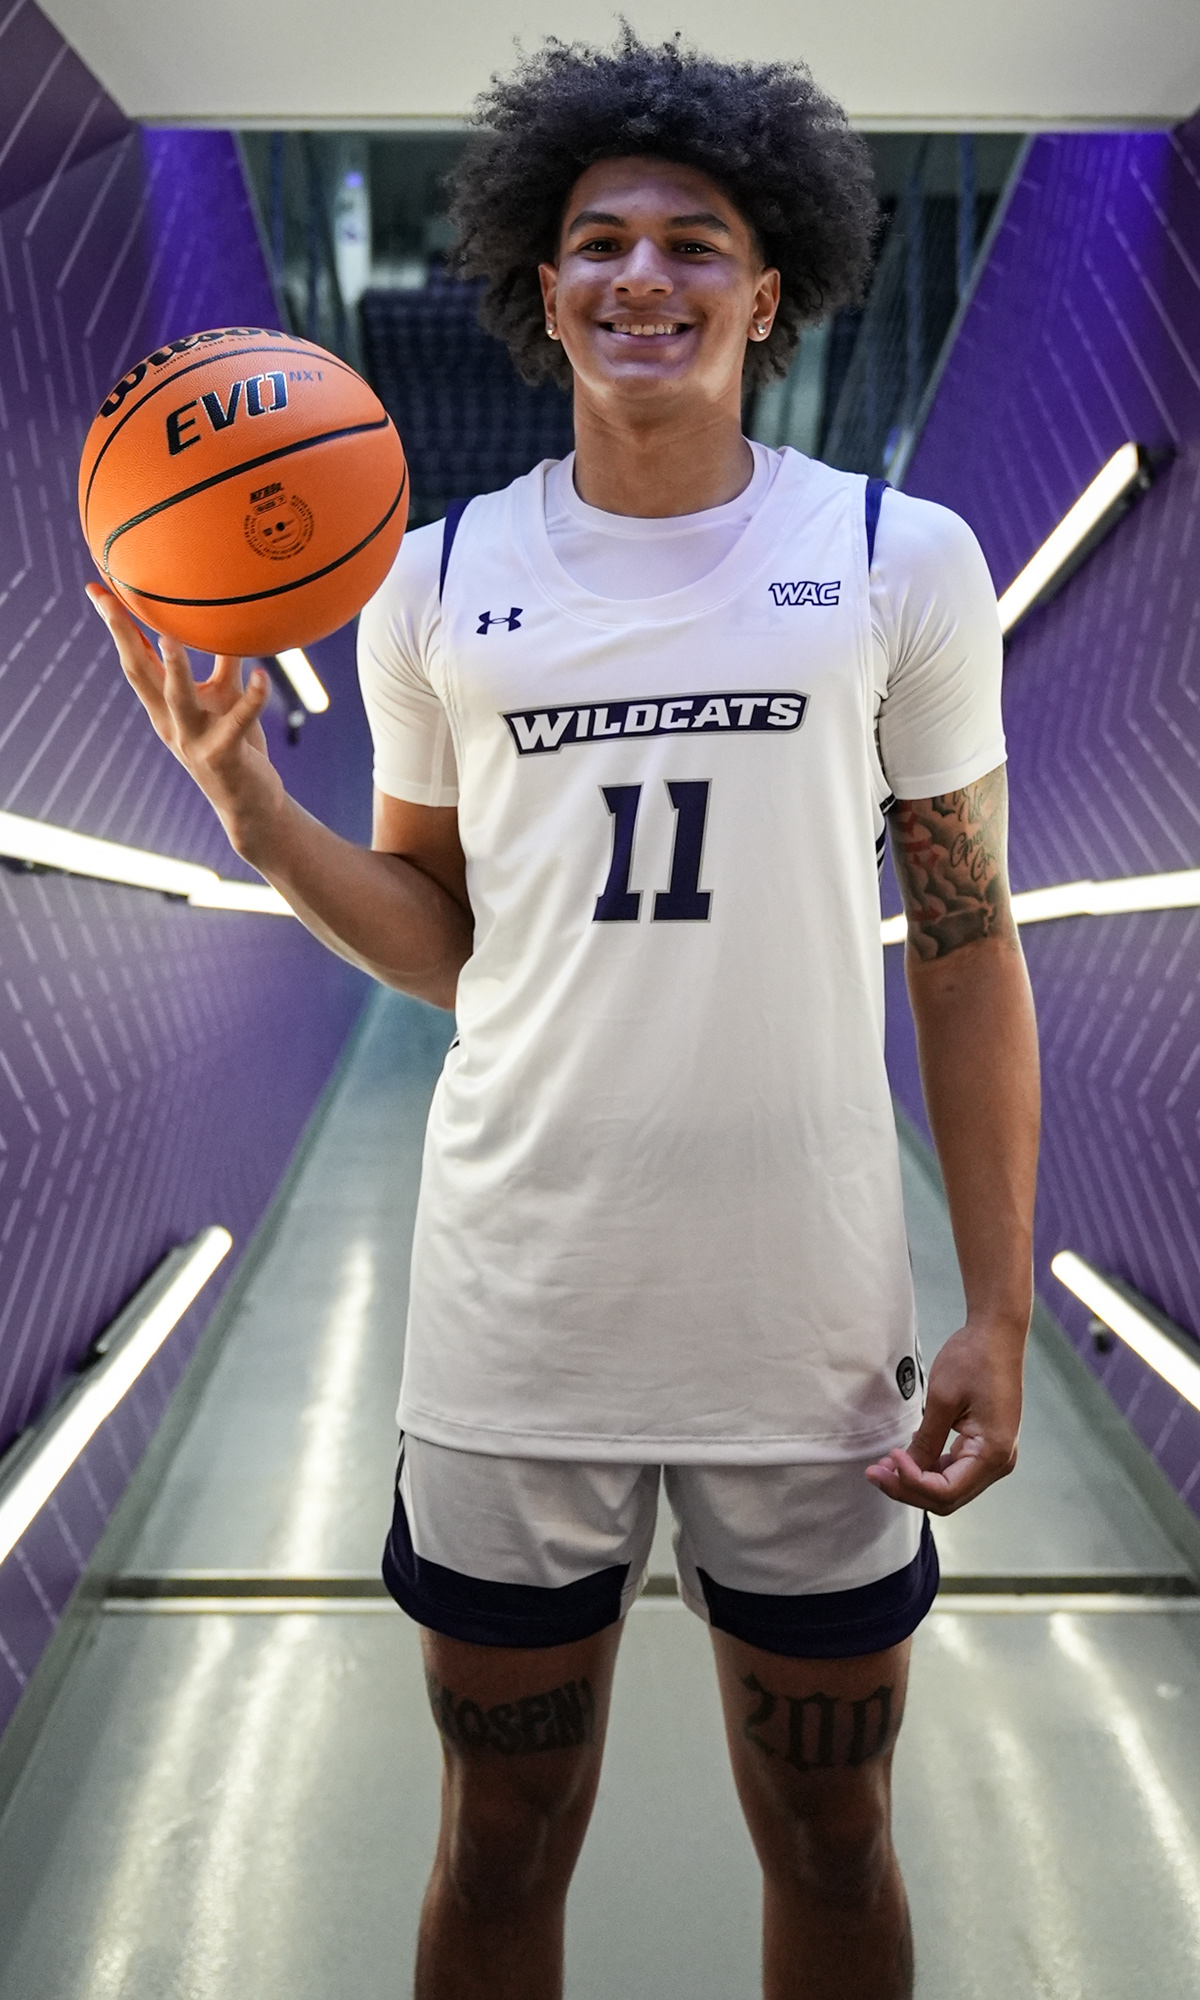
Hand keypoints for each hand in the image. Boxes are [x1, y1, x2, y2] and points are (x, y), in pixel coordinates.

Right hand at [86, 585, 283, 858]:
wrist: (250, 804)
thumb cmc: (235, 745)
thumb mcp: (224, 701)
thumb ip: (222, 666)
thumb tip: (225, 625)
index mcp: (164, 707)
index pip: (134, 659)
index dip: (115, 626)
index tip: (95, 589)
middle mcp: (170, 721)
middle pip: (140, 674)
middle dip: (123, 636)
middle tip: (109, 601)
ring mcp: (194, 739)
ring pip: (178, 699)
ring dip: (175, 669)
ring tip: (171, 638)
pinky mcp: (224, 754)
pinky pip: (238, 721)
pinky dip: (251, 698)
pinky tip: (262, 675)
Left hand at [865, 1319, 1023, 1514]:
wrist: (997, 1334)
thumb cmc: (974, 1360)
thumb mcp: (943, 1399)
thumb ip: (926, 1441)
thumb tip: (904, 1470)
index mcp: (993, 1453)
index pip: (946, 1491)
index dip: (912, 1482)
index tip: (889, 1457)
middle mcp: (999, 1462)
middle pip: (948, 1496)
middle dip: (908, 1488)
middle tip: (874, 1473)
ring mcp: (993, 1455)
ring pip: (949, 1487)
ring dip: (916, 1481)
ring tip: (882, 1468)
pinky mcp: (985, 1446)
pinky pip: (954, 1470)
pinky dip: (928, 1468)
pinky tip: (905, 1456)